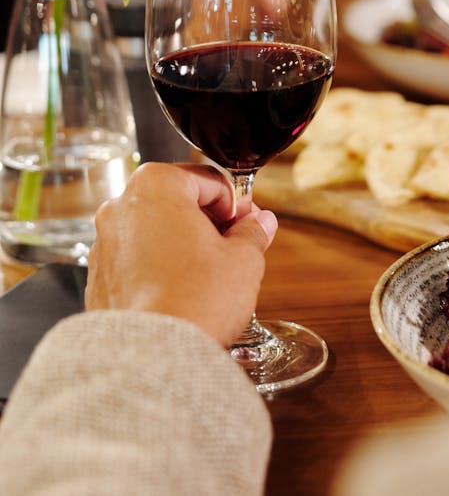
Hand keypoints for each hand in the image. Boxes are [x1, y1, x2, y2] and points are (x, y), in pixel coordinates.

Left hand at [85, 162, 277, 346]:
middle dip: (208, 222)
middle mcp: (121, 207)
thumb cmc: (195, 301)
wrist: (151, 358)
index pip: (208, 180)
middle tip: (234, 246)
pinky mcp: (97, 279)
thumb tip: (259, 224)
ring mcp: (104, 244)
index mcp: (156, 186)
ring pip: (154, 232)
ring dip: (182, 245)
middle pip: (177, 202)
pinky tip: (182, 293)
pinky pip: (135, 262)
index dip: (235, 203)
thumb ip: (253, 232)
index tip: (248, 222)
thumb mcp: (243, 260)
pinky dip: (158, 269)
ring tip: (209, 274)